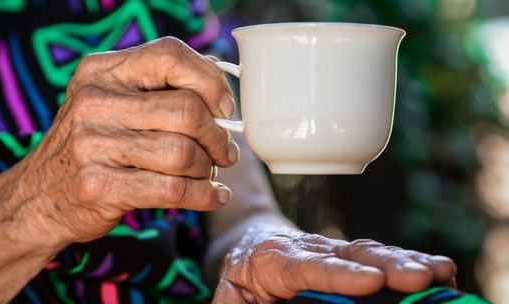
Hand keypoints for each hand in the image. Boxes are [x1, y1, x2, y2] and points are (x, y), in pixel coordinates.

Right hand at [14, 37, 238, 245]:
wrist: (37, 197)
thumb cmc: (90, 145)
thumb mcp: (109, 102)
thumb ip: (156, 88)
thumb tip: (218, 87)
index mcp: (101, 71)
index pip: (170, 55)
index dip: (209, 81)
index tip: (224, 108)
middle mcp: (94, 102)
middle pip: (186, 110)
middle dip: (217, 136)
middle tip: (224, 151)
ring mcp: (93, 145)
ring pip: (182, 153)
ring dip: (208, 167)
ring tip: (210, 173)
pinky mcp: (100, 186)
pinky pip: (173, 189)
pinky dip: (205, 195)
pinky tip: (214, 195)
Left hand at [212, 225, 456, 303]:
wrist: (248, 243)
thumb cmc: (240, 278)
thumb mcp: (233, 298)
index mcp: (274, 261)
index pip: (308, 267)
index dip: (340, 275)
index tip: (372, 282)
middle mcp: (308, 250)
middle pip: (348, 254)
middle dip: (386, 264)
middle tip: (418, 277)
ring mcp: (331, 250)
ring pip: (368, 251)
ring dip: (405, 260)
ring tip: (440, 271)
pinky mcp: (348, 255)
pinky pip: (378, 256)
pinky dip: (409, 260)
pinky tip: (438, 269)